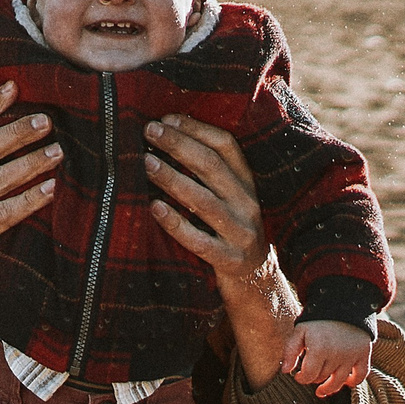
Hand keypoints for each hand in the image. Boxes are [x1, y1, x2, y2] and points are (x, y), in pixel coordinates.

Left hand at [143, 115, 300, 388]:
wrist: (257, 284)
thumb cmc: (229, 232)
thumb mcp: (228, 199)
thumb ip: (207, 174)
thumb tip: (165, 134)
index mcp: (247, 184)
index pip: (226, 146)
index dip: (196, 129)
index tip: (166, 118)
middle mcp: (247, 204)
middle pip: (213, 167)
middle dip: (179, 145)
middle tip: (149, 132)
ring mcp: (240, 233)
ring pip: (205, 200)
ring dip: (174, 178)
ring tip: (147, 163)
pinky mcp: (230, 261)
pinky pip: (200, 240)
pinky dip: (176, 224)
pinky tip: (154, 208)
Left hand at [283, 319, 373, 398]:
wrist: (343, 303)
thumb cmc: (317, 320)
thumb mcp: (300, 331)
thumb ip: (290, 351)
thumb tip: (285, 371)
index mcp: (319, 349)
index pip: (309, 375)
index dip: (301, 378)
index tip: (298, 376)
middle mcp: (336, 354)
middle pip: (322, 378)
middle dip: (314, 377)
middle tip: (310, 373)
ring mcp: (351, 355)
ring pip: (339, 381)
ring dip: (329, 388)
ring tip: (322, 390)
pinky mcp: (363, 353)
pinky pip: (361, 375)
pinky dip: (354, 382)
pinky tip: (345, 382)